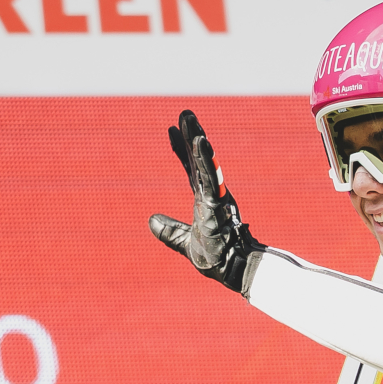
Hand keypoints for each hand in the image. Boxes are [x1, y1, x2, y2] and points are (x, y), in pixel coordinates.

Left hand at [148, 110, 265, 293]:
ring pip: (206, 162)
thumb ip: (169, 231)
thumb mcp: (184, 242)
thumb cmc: (215, 258)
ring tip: (189, 118)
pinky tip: (199, 140)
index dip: (183, 151)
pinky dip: (205, 158)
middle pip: (200, 159)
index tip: (172, 131)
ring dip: (197, 139)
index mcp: (205, 201)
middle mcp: (212, 194)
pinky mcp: (218, 202)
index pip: (192, 170)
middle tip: (184, 113)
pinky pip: (211, 176)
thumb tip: (151, 221)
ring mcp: (216, 197)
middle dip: (192, 135)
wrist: (231, 270)